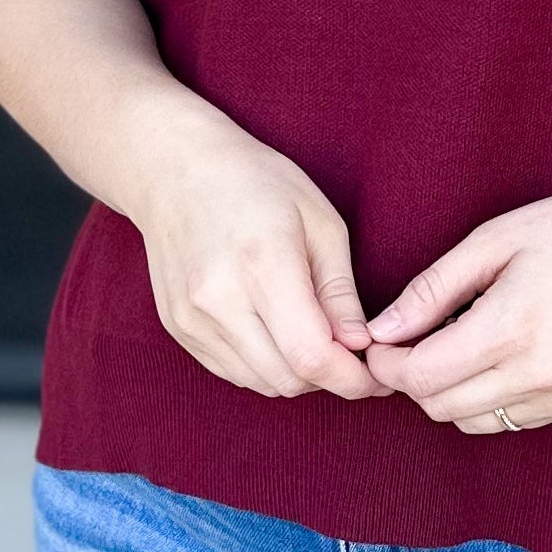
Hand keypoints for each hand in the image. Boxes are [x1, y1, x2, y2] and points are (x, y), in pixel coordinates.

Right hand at [126, 101, 377, 400]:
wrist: (175, 169)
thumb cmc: (257, 183)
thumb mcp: (320, 222)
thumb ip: (340, 292)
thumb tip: (359, 345)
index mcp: (264, 266)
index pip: (311, 355)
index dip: (351, 379)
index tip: (376, 377)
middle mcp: (219, 301)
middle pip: (287, 379)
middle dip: (329, 378)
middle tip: (349, 353)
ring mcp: (192, 318)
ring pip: (260, 383)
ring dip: (296, 376)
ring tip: (312, 338)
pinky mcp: (177, 328)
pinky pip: (231, 372)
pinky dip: (263, 367)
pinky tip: (275, 333)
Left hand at [364, 180, 551, 432]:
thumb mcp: (495, 240)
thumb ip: (432, 290)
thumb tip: (381, 330)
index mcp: (513, 328)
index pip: (422, 377)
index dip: (388, 362)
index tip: (381, 340)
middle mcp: (539, 374)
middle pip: (440, 407)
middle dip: (413, 378)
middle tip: (410, 341)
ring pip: (472, 422)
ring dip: (449, 393)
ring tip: (457, 345)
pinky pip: (510, 420)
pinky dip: (487, 398)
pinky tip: (497, 356)